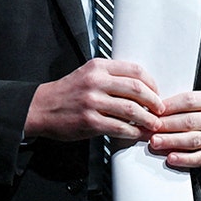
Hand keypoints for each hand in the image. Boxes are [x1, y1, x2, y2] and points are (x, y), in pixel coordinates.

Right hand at [24, 58, 164, 141]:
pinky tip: (137, 133)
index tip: (157, 92)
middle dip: (154, 101)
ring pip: (131, 109)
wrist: (40, 108)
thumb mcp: (88, 74)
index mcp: (98, 67)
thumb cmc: (67, 92)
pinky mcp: (89, 121)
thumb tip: (141, 87)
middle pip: (136, 88)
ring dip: (147, 118)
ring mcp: (92, 102)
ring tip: (154, 124)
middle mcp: (96, 81)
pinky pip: (119, 127)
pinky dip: (133, 131)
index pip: (134, 70)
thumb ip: (111, 76)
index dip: (151, 82)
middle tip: (160, 109)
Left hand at [149, 90, 200, 168]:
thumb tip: (149, 113)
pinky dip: (183, 159)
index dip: (169, 106)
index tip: (153, 112)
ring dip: (171, 141)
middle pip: (189, 121)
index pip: (188, 100)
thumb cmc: (194, 116)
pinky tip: (171, 158)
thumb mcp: (187, 105)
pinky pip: (199, 158)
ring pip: (193, 139)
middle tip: (150, 129)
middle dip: (167, 126)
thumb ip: (172, 107)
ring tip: (155, 142)